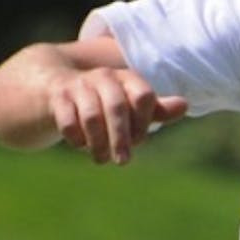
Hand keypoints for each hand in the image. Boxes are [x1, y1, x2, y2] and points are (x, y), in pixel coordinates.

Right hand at [46, 67, 187, 164]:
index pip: (143, 96)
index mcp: (127, 79)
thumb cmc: (103, 101)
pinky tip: (80, 145)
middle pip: (117, 106)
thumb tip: (185, 105)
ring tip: (101, 159)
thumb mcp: (130, 105)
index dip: (143, 121)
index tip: (139, 139)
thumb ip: (157, 109)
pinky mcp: (57, 97)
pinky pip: (68, 121)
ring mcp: (78, 85)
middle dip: (121, 138)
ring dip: (98, 143)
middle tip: (123, 162)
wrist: (55, 87)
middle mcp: (104, 77)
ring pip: (92, 116)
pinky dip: (76, 138)